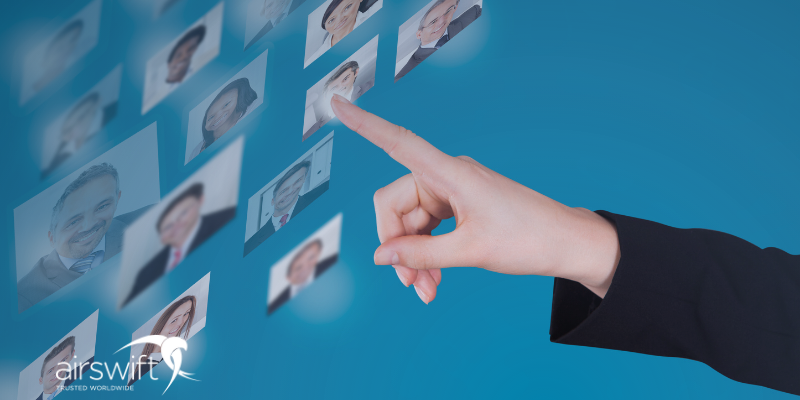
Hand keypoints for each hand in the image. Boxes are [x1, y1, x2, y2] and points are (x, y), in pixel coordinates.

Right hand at [331, 95, 620, 303]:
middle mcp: (446, 176)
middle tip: (411, 284)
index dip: (364, 125)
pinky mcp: (459, 207)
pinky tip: (434, 281)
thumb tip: (379, 257)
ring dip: (414, 258)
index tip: (336, 103)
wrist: (566, 244)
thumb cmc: (527, 239)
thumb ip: (421, 254)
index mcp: (450, 172)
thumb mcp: (470, 251)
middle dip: (397, 246)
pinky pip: (429, 228)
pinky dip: (428, 254)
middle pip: (395, 205)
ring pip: (411, 223)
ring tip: (427, 291)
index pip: (398, 142)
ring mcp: (452, 192)